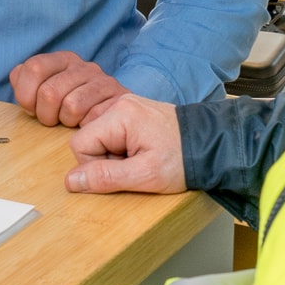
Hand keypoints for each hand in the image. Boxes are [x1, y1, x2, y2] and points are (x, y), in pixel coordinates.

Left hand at [10, 52, 129, 126]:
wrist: (119, 118)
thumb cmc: (75, 107)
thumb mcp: (47, 91)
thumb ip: (26, 81)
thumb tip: (17, 75)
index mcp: (64, 59)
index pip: (34, 67)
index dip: (26, 94)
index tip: (31, 107)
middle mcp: (86, 67)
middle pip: (49, 92)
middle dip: (45, 115)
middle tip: (52, 120)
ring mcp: (105, 82)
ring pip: (71, 106)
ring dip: (66, 122)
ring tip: (71, 122)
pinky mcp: (119, 100)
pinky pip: (92, 118)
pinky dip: (85, 127)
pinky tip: (87, 124)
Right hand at [65, 95, 184, 194]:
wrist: (212, 145)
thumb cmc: (183, 160)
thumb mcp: (145, 175)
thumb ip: (106, 177)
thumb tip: (71, 181)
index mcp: (120, 115)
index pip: (80, 144)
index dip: (95, 166)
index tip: (123, 170)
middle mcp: (119, 104)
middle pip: (89, 138)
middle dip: (107, 159)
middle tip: (136, 164)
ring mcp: (126, 106)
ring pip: (99, 136)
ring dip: (114, 154)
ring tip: (141, 157)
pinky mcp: (133, 112)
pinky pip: (112, 132)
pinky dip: (123, 147)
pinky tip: (142, 151)